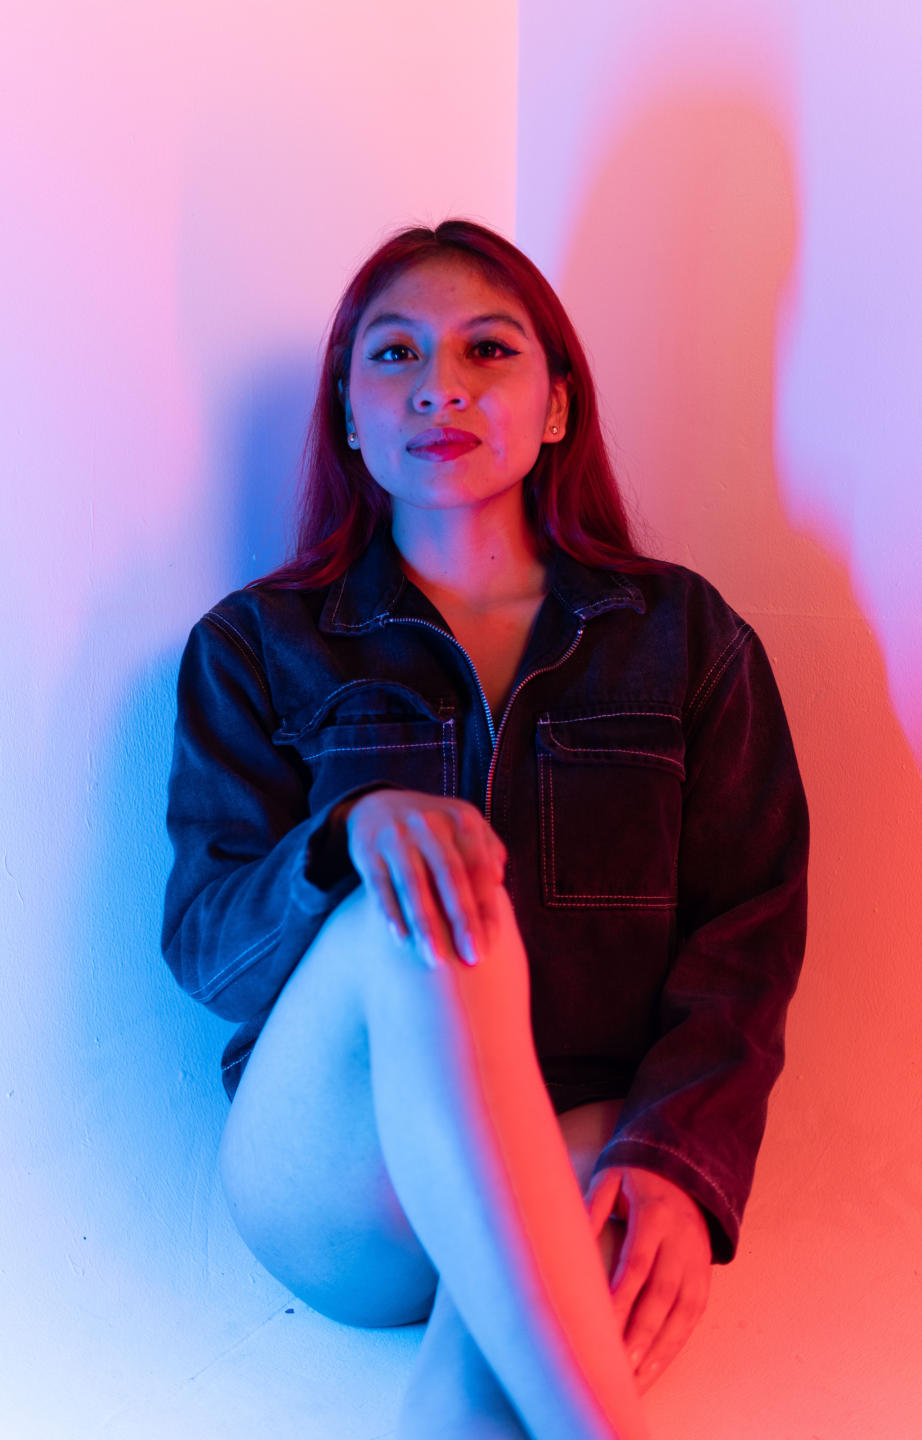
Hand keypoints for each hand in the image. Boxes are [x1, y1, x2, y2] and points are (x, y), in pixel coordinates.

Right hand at [345, 789, 507, 967]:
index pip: (479, 868)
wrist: (377, 804)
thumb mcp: (462, 825)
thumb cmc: (433, 828)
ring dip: (426, 924)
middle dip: (463, 920)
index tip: (492, 943)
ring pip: (413, 884)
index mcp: (461, 820)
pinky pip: (380, 885)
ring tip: (436, 958)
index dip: (487, 907)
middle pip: (450, 876)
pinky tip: (401, 938)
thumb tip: (499, 880)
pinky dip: (391, 912)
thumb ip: (488, 849)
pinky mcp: (368, 849)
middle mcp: (430, 824)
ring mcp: (397, 836)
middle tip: (473, 957)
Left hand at [585, 1164, 711, 1392]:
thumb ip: (591, 1209)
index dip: (621, 1298)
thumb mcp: (610, 1180)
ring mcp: (696, 1259)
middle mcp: (680, 1240)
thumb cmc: (636, 1176)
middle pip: (662, 1294)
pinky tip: (656, 1365)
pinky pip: (693, 1313)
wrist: (685, 1167)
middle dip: (641, 1333)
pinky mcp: (704, 1274)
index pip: (637, 1263)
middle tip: (620, 1367)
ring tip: (637, 1380)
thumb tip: (567, 1244)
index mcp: (655, 1215)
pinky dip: (676, 1342)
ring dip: (660, 1348)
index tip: (602, 1327)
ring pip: (682, 1311)